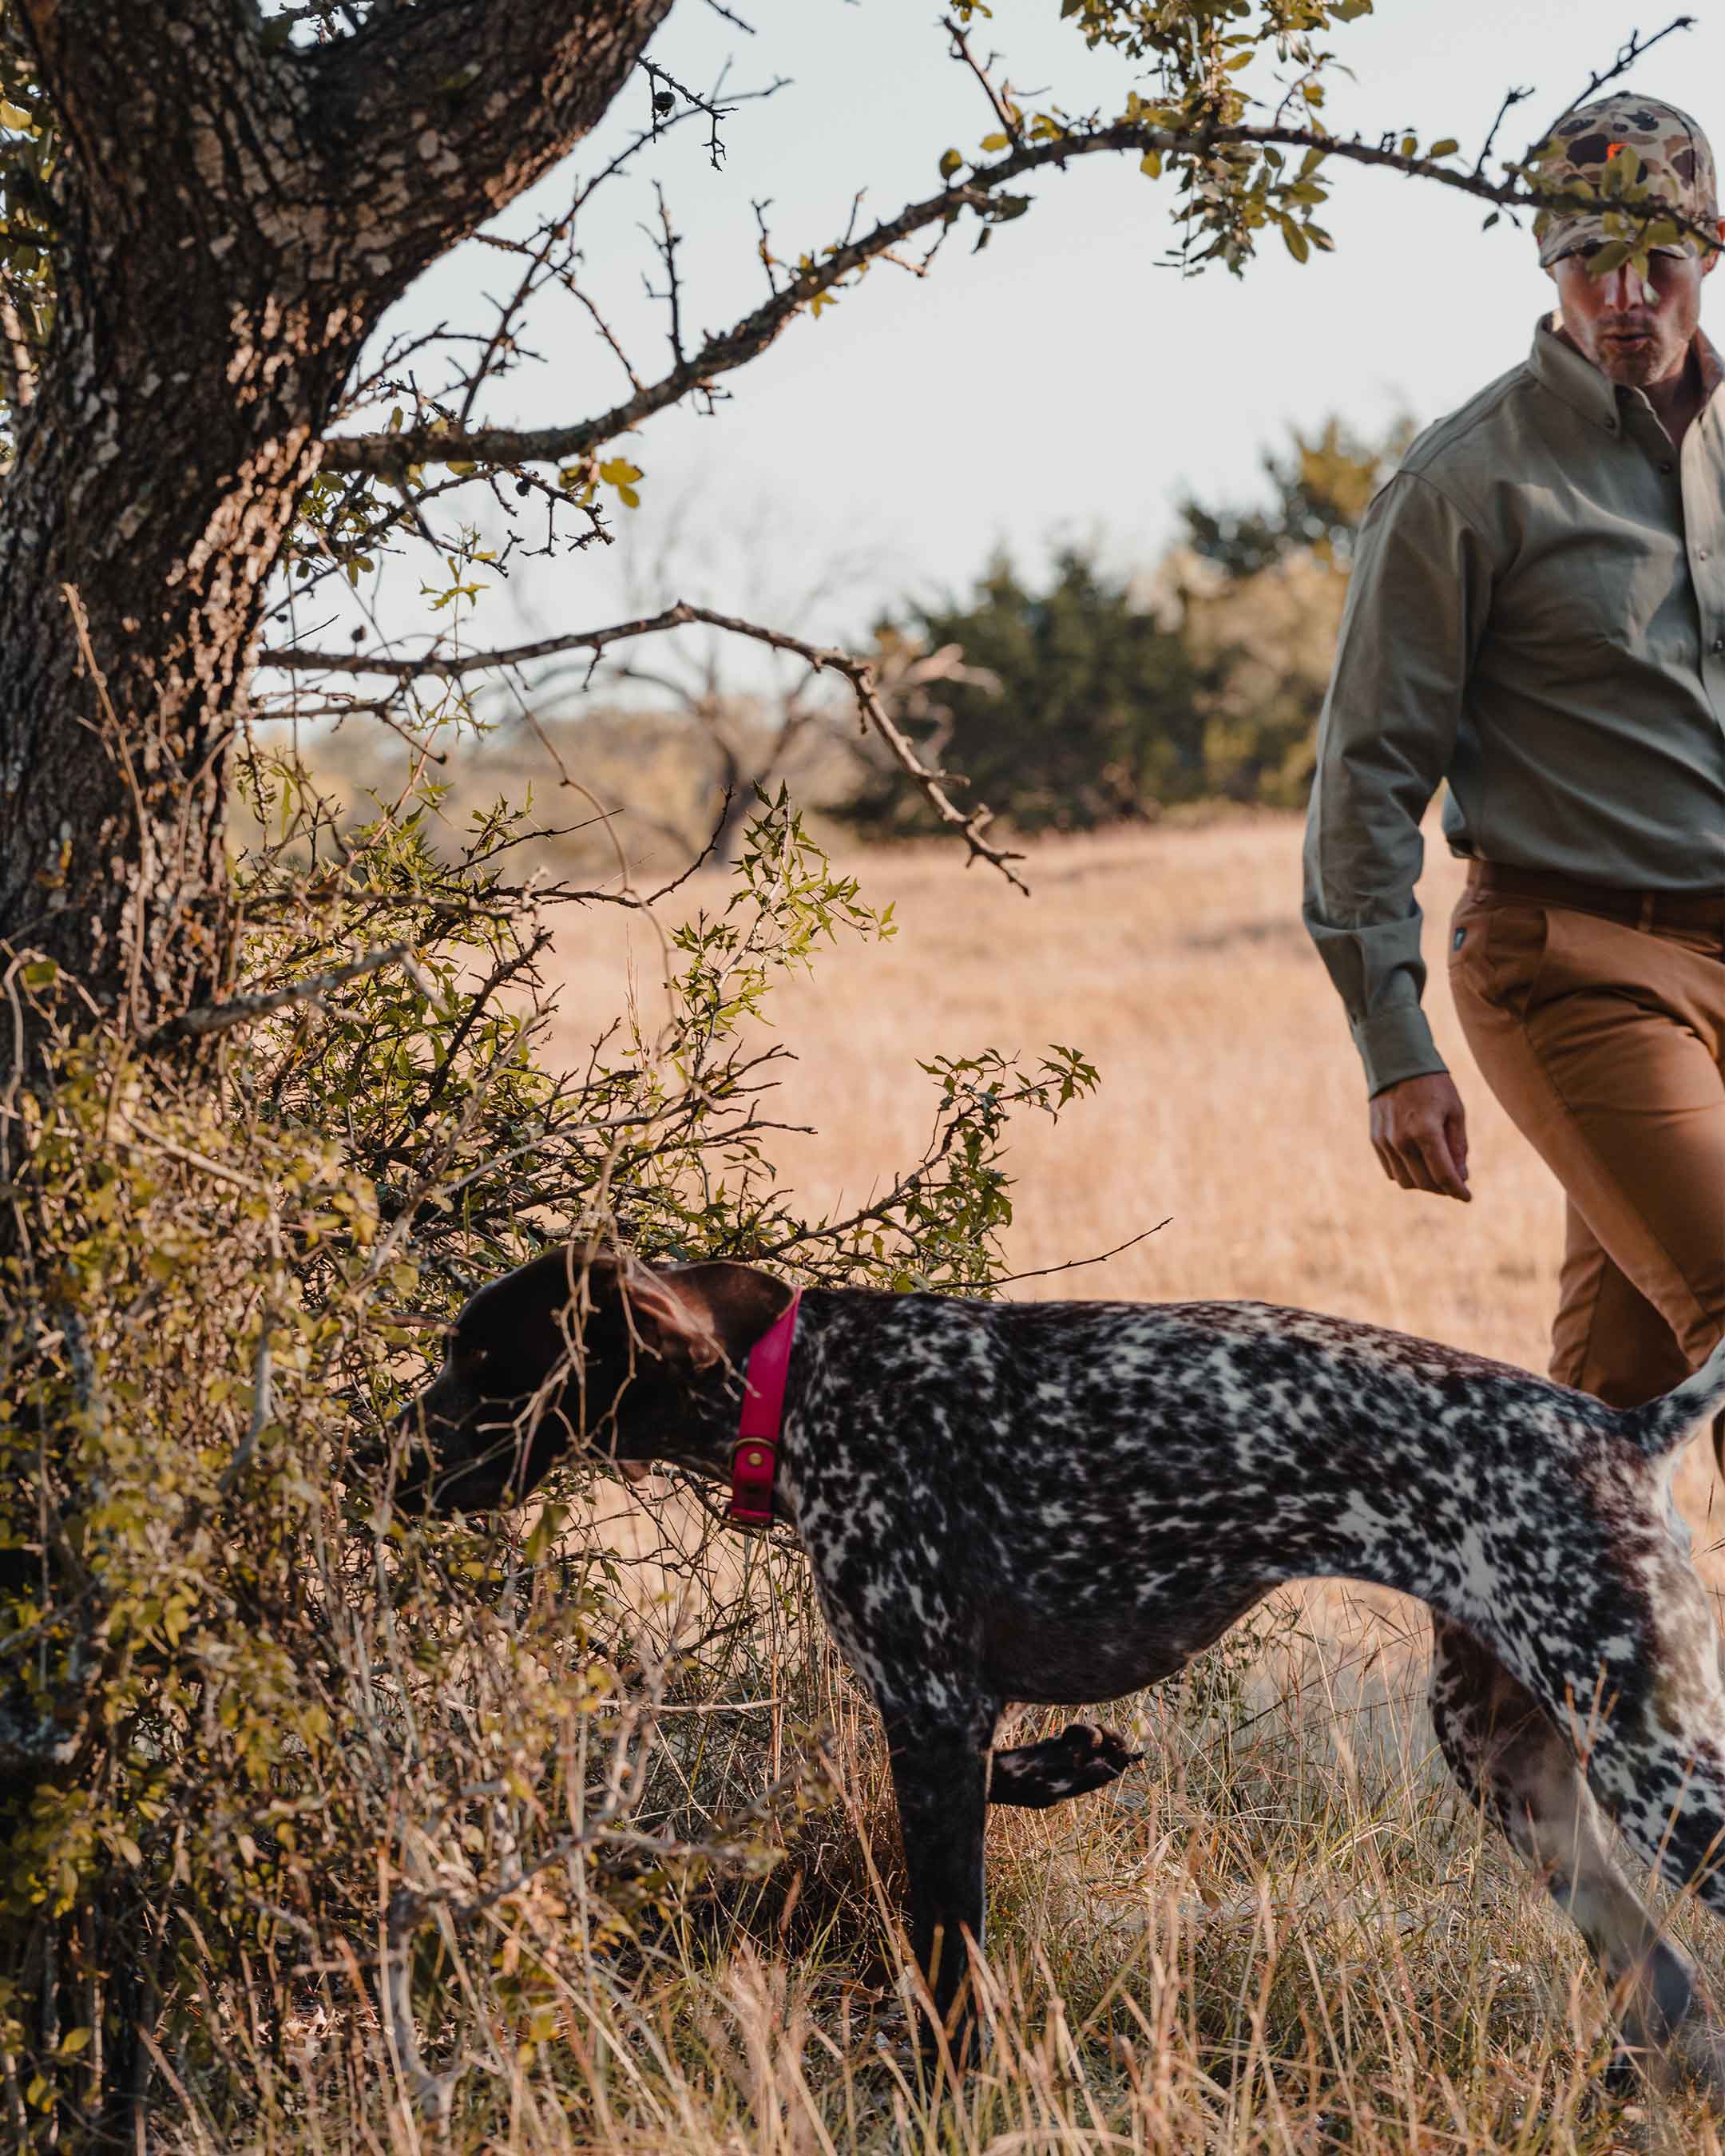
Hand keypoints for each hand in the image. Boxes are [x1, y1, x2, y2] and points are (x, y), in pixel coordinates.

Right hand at [1369, 1072, 1470, 1201]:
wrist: (1397, 1062)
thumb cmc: (1433, 1085)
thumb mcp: (1455, 1112)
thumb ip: (1458, 1146)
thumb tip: (1461, 1176)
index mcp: (1426, 1131)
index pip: (1444, 1174)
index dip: (1458, 1190)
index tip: (1467, 1197)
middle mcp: (1402, 1140)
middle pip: (1425, 1182)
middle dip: (1443, 1188)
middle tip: (1455, 1184)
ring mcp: (1385, 1142)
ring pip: (1406, 1181)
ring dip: (1424, 1184)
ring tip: (1437, 1175)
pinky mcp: (1375, 1140)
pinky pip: (1391, 1171)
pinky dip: (1407, 1174)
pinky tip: (1419, 1165)